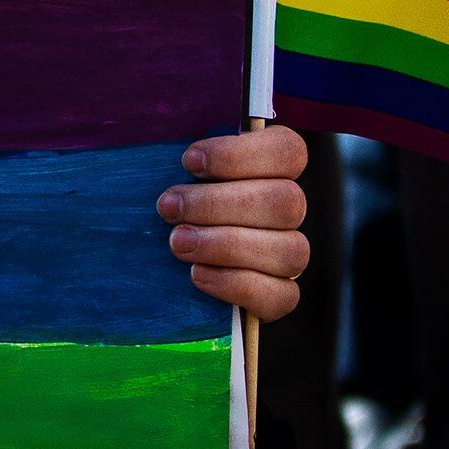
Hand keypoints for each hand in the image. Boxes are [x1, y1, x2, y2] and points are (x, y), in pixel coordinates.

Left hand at [156, 129, 307, 325]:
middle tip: (168, 208)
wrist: (159, 263)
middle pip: (286, 202)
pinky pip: (282, 297)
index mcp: (274, 168)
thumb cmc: (172, 203)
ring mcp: (289, 255)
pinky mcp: (280, 296)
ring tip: (178, 243)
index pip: (288, 151)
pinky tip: (197, 275)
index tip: (189, 162)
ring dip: (227, 245)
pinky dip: (237, 285)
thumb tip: (182, 157)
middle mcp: (289, 211)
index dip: (240, 155)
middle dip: (219, 204)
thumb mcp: (175, 173)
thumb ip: (185, 162)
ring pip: (289, 250)